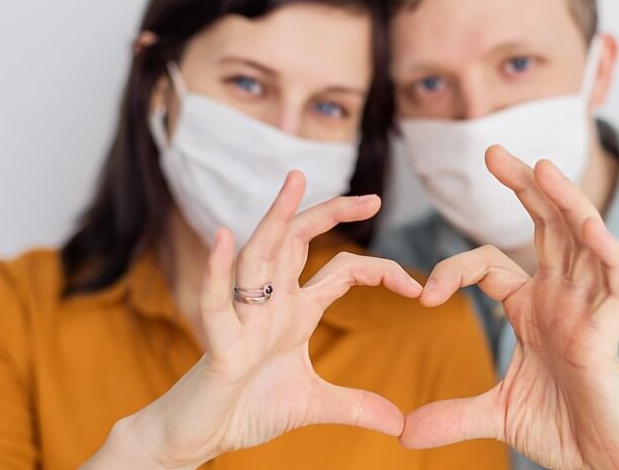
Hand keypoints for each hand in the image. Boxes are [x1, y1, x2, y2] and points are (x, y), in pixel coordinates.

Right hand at [92, 171, 421, 468]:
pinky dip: (217, 271)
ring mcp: (243, 319)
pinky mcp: (218, 345)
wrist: (202, 437)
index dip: (380, 271)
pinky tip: (222, 237)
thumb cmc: (247, 409)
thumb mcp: (313, 404)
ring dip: (275, 217)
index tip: (417, 290)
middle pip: (298, 242)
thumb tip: (399, 424)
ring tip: (295, 181)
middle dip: (331, 214)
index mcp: (295, 311)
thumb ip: (356, 407)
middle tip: (373, 199)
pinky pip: (216, 302)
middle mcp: (270, 304)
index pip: (340, 271)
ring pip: (258, 256)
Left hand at [400, 146, 618, 469]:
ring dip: (566, 203)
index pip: (491, 264)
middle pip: (546, 227)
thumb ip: (451, 415)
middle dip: (523, 188)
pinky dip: (607, 253)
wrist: (601, 463)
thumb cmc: (560, 427)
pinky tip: (589, 225)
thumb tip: (403, 433)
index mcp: (533, 308)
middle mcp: (562, 297)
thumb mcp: (496, 414)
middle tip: (491, 152)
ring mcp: (589, 309)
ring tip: (543, 167)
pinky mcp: (612, 331)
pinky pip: (617, 282)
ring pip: (584, 240)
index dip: (455, 270)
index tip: (424, 296)